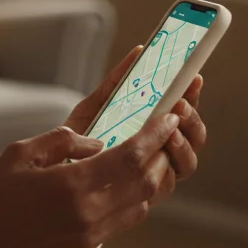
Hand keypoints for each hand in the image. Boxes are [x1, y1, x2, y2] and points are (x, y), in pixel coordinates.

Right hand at [0, 112, 178, 247]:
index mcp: (72, 185)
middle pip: (145, 180)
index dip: (155, 134)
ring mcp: (91, 234)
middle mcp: (90, 212)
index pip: (131, 155)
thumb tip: (96, 142)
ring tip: (150, 156)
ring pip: (141, 203)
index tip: (170, 116)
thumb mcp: (19, 154)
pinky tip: (126, 184)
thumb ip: (61, 140)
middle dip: (160, 153)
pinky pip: (125, 220)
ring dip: (151, 177)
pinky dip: (135, 198)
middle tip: (164, 132)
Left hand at [65, 48, 209, 199]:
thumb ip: (117, 81)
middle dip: (192, 120)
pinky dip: (165, 169)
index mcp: (154, 128)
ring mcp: (154, 174)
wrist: (54, 170)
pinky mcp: (143, 195)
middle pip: (194, 138)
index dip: (193, 95)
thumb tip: (139, 51)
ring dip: (183, 144)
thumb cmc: (79, 137)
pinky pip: (166, 185)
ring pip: (187, 163)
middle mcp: (161, 152)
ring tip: (169, 130)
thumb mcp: (97, 104)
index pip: (183, 111)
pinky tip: (155, 155)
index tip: (194, 78)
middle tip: (180, 105)